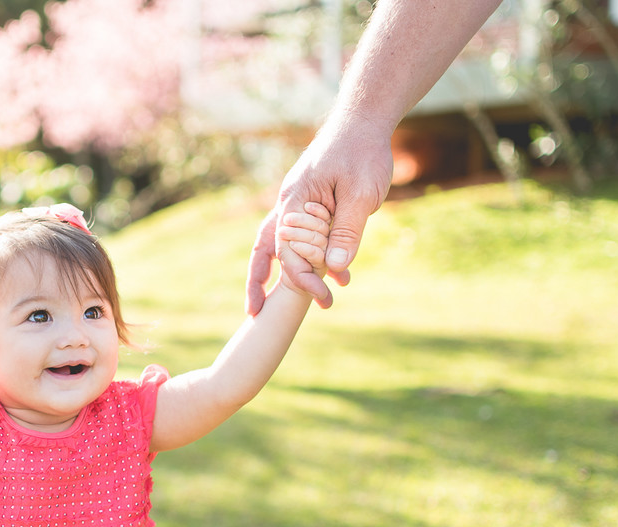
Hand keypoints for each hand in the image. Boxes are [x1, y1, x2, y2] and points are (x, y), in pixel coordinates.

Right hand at [247, 116, 393, 312]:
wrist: (363, 121)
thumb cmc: (363, 152)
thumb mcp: (361, 193)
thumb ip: (347, 230)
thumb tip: (333, 268)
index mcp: (295, 201)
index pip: (290, 250)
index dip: (303, 278)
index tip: (322, 298)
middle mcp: (287, 204)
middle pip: (265, 248)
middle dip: (259, 281)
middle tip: (254, 312)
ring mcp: (295, 203)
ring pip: (276, 243)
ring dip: (276, 271)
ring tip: (268, 300)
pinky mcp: (308, 203)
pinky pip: (298, 235)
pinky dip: (303, 255)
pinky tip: (325, 271)